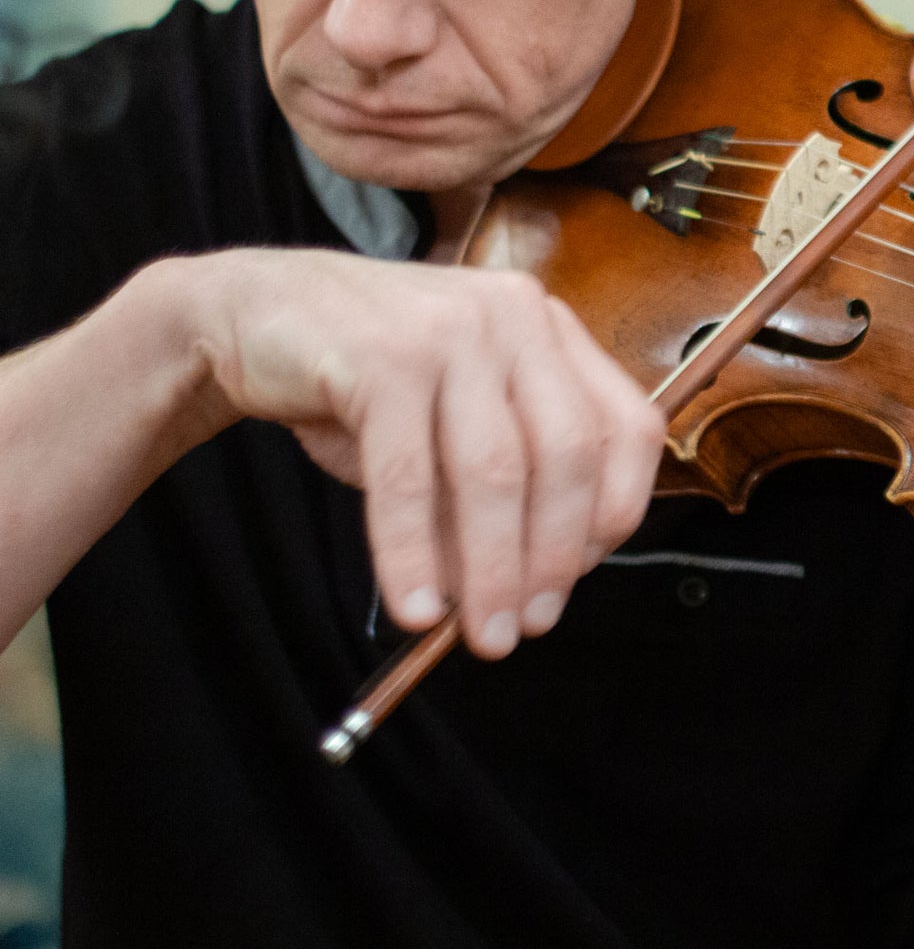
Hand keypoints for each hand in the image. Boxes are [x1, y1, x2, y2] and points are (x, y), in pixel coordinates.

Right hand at [183, 248, 664, 657]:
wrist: (250, 316)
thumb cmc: (366, 377)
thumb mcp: (452, 425)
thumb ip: (498, 492)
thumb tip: (525, 594)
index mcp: (551, 330)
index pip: (626, 426)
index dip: (616, 509)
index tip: (582, 575)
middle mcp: (515, 317)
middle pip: (567, 454)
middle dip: (553, 556)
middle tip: (526, 625)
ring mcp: (452, 327)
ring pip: (494, 470)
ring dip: (491, 568)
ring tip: (479, 633)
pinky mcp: (383, 354)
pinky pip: (408, 476)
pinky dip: (411, 552)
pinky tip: (416, 603)